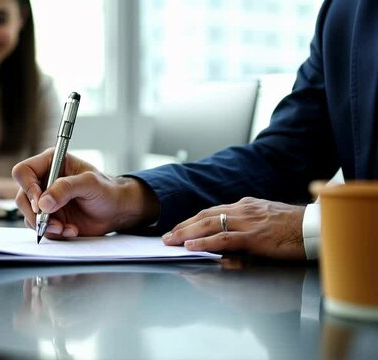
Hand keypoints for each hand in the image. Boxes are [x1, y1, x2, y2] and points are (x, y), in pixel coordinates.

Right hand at [12, 148, 158, 237]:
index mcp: (51, 163)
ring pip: (28, 215)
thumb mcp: (90, 184)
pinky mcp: (49, 217)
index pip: (24, 171)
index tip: (39, 203)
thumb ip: (66, 188)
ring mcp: (45, 201)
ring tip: (67, 228)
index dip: (28, 187)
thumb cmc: (107, 190)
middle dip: (35, 213)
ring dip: (46, 226)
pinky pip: (39, 228)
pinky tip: (70, 230)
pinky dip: (53, 233)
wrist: (116, 211)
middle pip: (22, 196)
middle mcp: (44, 181)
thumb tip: (43, 202)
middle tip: (52, 221)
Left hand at [163, 197, 305, 259]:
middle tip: (166, 236)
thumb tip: (231, 233)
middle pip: (205, 216)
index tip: (179, 228)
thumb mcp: (267, 218)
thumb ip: (248, 223)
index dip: (192, 220)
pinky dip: (205, 242)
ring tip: (171, 241)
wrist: (317, 228)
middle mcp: (243, 210)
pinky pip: (224, 239)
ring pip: (209, 225)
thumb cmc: (295, 227)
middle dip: (183, 226)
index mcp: (246, 205)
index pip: (212, 211)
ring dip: (186, 234)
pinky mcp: (254, 237)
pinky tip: (191, 246)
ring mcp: (248, 222)